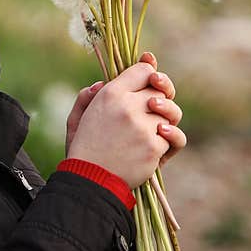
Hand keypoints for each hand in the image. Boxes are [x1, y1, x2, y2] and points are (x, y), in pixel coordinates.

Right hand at [65, 55, 187, 188]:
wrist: (89, 181)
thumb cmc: (83, 148)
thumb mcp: (77, 118)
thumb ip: (86, 96)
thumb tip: (101, 83)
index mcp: (110, 94)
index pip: (143, 70)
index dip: (151, 73)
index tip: (153, 80)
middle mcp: (128, 106)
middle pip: (161, 91)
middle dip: (161, 98)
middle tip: (154, 108)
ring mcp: (142, 127)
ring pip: (171, 114)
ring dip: (165, 120)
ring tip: (155, 128)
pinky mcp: (153, 147)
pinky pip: (173, 136)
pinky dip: (169, 141)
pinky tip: (159, 141)